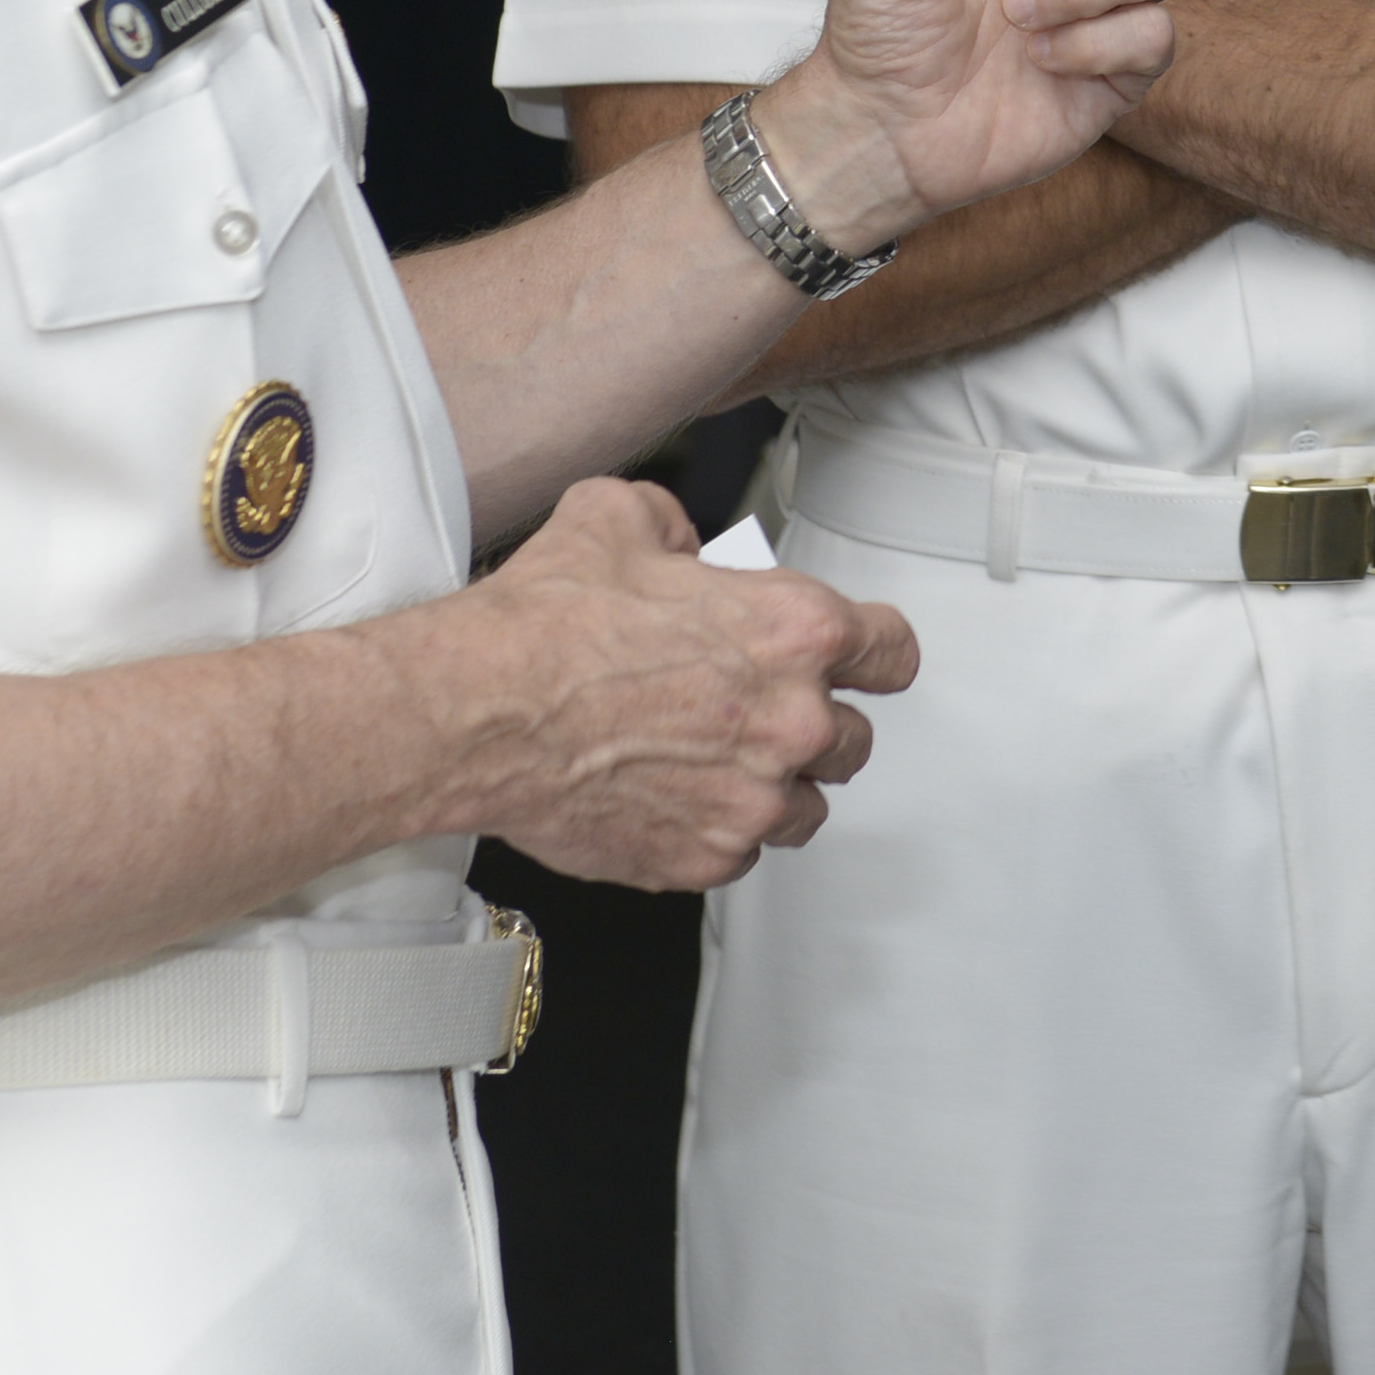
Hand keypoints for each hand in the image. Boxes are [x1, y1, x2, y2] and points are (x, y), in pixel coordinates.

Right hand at [419, 478, 918, 891]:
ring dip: (775, 786)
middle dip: (815, 724)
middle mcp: (792, 721)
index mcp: (797, 630)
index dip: (876, 655)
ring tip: (722, 764)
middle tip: (761, 712)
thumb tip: (678, 543)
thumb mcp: (620, 517)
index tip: (866, 664)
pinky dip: (717, 832)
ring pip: (806, 807)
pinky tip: (677, 799)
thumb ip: (674, 525)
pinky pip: (741, 853)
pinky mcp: (703, 857)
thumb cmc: (546, 627)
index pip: (893, 652)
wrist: (480, 711)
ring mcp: (751, 799)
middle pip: (854, 738)